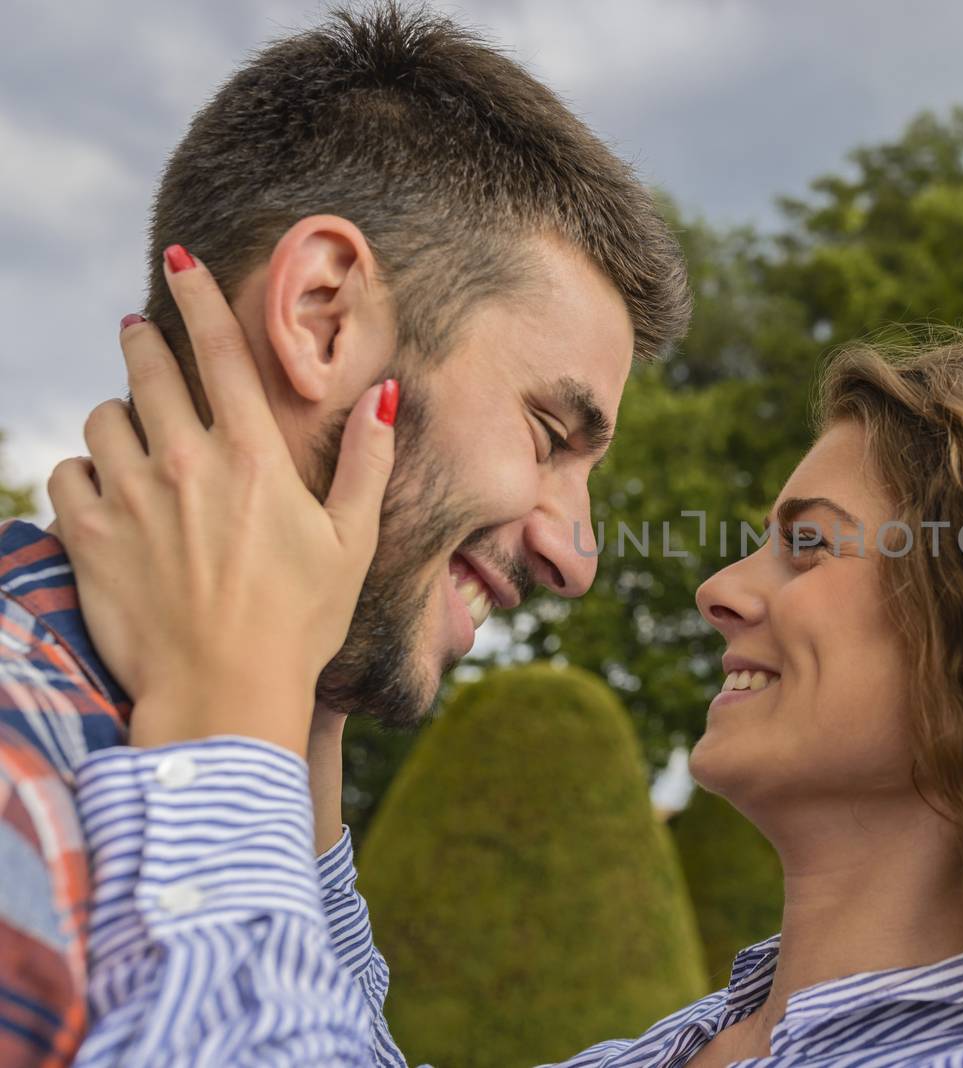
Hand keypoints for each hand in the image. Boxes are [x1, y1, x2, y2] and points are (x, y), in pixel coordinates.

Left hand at [47, 247, 396, 756]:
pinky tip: (107, 491)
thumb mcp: (351, 543)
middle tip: (142, 337)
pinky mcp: (86, 536)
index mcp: (254, 458)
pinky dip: (83, 473)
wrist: (223, 694)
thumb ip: (366, 462)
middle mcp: (186, 462)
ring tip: (135, 437)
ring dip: (119, 416)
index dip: (198, 297)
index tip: (180, 261)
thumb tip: (386, 396)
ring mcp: (131, 497)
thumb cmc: (299, 623)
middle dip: (143, 343)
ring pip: (105, 417)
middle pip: (149, 369)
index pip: (218, 351)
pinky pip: (67, 473)